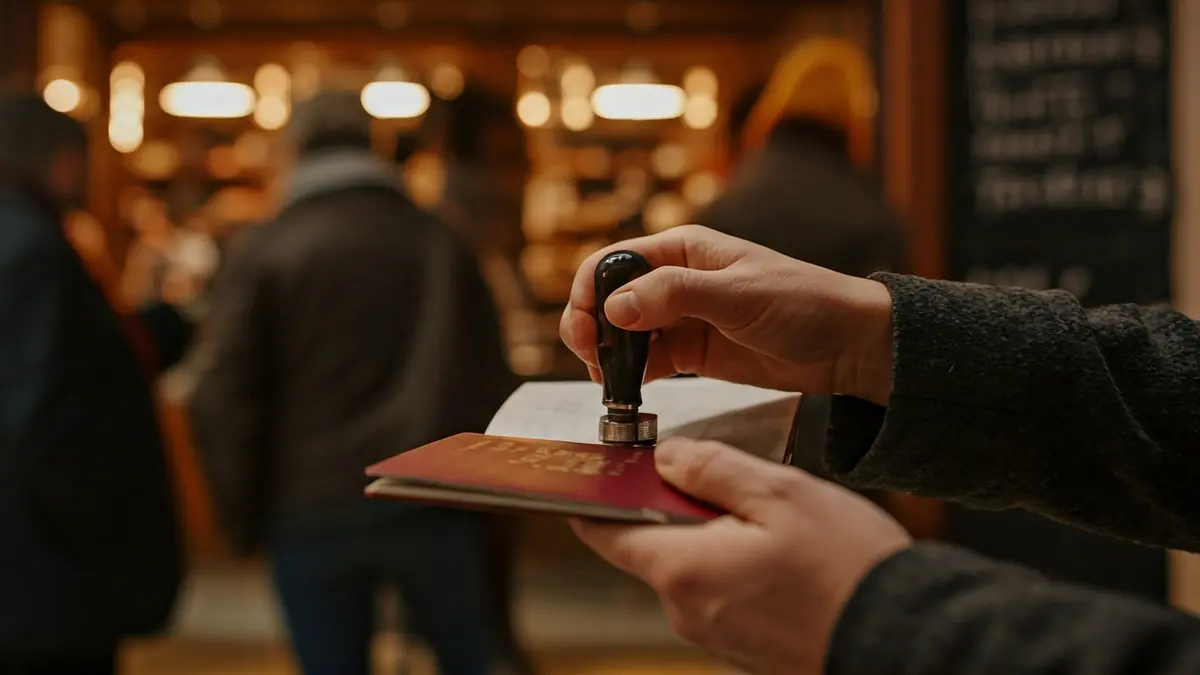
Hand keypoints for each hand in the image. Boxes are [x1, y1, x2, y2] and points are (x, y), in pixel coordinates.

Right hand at [560, 225, 893, 403]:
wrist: (846, 345)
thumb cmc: (803, 302)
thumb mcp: (737, 294)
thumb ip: (674, 295)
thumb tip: (615, 307)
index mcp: (680, 250)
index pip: (613, 263)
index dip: (589, 293)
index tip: (586, 330)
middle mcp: (673, 280)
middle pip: (609, 299)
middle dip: (591, 328)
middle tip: (593, 361)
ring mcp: (681, 318)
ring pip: (623, 334)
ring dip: (609, 356)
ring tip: (610, 384)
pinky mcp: (691, 352)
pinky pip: (647, 360)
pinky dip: (631, 375)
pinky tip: (630, 391)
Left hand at [572, 438, 911, 673]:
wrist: (905, 637)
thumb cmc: (847, 567)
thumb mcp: (780, 494)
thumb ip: (712, 468)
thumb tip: (667, 457)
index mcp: (682, 569)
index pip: (604, 531)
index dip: (601, 495)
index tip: (610, 467)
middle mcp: (686, 611)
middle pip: (653, 544)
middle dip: (679, 506)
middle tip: (730, 478)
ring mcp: (715, 633)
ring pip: (693, 565)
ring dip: (717, 534)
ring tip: (774, 518)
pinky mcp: (744, 644)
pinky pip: (722, 591)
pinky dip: (738, 562)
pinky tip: (785, 552)